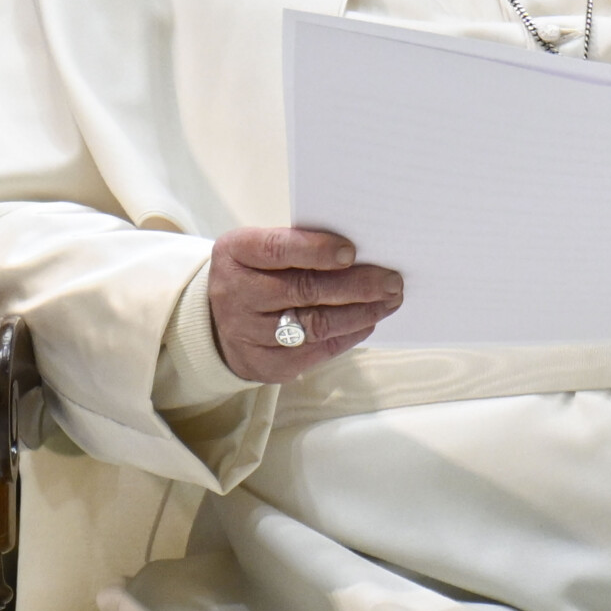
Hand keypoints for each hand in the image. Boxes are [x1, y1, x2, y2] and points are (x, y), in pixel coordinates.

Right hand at [208, 226, 403, 383]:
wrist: (218, 321)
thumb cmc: (255, 273)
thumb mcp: (260, 249)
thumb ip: (299, 245)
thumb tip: (363, 251)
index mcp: (235, 254)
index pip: (276, 249)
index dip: (316, 250)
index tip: (352, 251)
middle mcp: (236, 294)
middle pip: (303, 290)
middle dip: (356, 285)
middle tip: (392, 281)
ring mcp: (249, 334)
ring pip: (315, 324)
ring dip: (361, 312)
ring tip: (390, 300)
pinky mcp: (266, 364)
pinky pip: (317, 350)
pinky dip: (349, 334)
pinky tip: (369, 321)